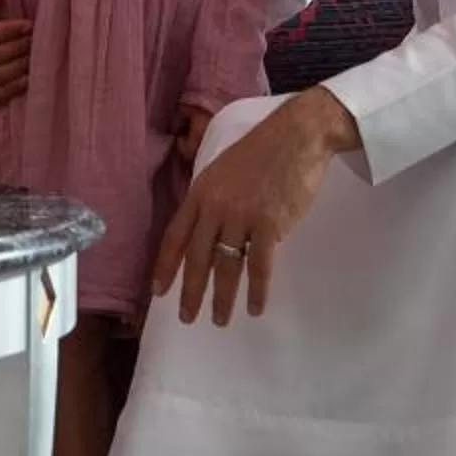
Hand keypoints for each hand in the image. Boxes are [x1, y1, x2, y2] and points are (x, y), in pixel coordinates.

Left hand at [153, 88, 357, 325]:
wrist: (297, 136)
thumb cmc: (262, 152)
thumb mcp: (222, 170)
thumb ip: (212, 198)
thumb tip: (206, 228)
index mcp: (200, 193)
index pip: (174, 236)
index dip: (165, 266)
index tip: (158, 291)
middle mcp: (215, 207)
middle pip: (197, 258)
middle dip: (190, 291)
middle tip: (186, 318)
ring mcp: (242, 216)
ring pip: (226, 266)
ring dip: (222, 297)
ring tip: (219, 320)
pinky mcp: (270, 224)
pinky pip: (259, 266)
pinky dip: (257, 290)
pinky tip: (254, 307)